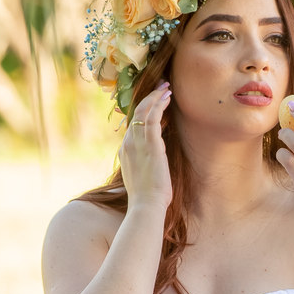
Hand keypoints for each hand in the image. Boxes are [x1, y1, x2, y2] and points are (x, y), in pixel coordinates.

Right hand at [121, 81, 173, 211]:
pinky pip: (152, 116)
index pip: (134, 125)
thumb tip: (153, 167)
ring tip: (166, 87)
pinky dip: (159, 103)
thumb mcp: (144, 179)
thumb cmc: (148, 199)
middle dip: (149, 98)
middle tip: (161, 86)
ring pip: (143, 111)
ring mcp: (136, 143)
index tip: (155, 103)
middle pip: (136, 113)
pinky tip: (167, 96)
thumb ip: (146, 168)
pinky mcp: (149, 144)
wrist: (145, 206)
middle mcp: (128, 144)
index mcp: (126, 152)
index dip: (144, 112)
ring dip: (155, 96)